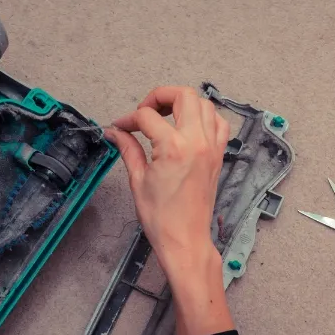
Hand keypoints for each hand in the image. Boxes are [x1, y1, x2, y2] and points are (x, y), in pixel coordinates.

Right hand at [105, 86, 234, 334]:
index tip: (121, 127)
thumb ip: (128, 149)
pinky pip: (219, 123)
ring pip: (204, 104)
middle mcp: (196, 142)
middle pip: (183, 95)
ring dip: (183, 103)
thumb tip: (116, 132)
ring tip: (166, 116)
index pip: (147, 116)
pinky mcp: (218, 156)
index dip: (129, 119)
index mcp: (173, 147)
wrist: (185, 239)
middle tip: (145, 111)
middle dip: (160, 96)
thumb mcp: (138, 180)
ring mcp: (211, 148)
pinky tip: (188, 127)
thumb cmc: (162, 218)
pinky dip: (205, 117)